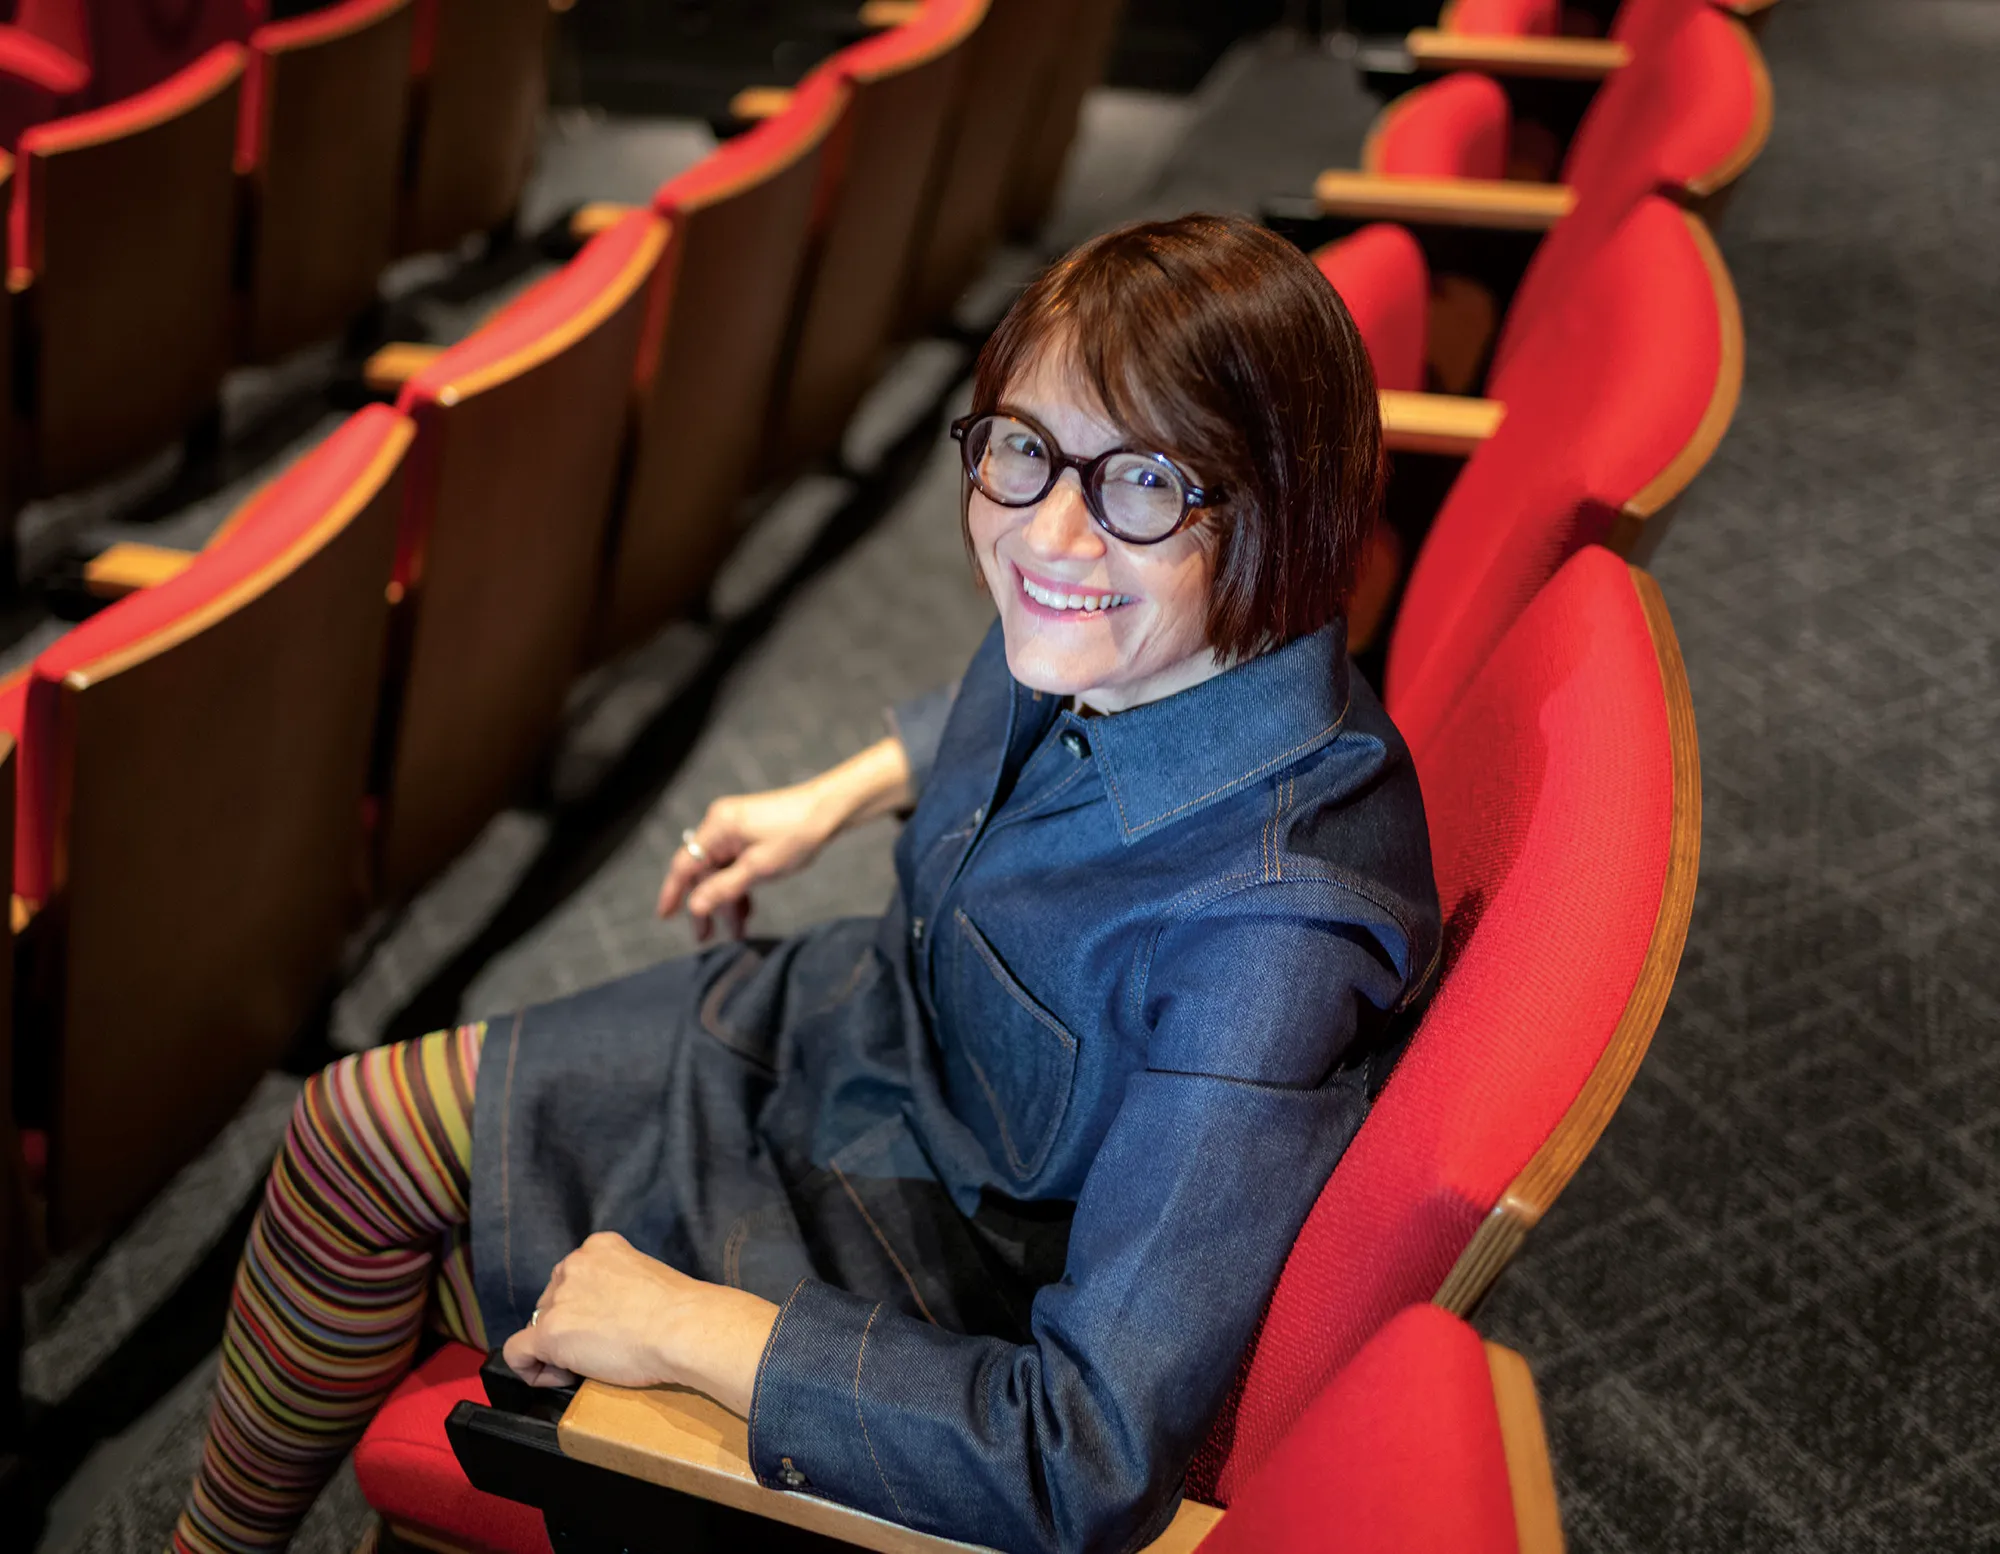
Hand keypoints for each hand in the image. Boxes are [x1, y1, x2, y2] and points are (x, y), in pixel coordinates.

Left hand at [501, 1231, 777, 1415]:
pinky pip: (517, 1352)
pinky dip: (531, 1368)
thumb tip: (612, 1313)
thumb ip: (619, 1283)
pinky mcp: (549, 1332)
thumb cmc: (678, 1310)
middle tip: (601, 1348)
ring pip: (538, 1325)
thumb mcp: (644, 1276)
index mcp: (599, 1246)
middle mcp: (573, 1264)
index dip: (584, 1306)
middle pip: (553, 1300)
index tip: (605, 1326)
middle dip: (569, 1325)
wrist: (681, 1327)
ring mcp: (558, 1298)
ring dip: (557, 1346)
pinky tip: (561, 1376)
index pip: (574, 1277)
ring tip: (590, 1363)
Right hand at [657, 782, 839, 940]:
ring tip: (735, 931)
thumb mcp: (759, 868)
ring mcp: (735, 829)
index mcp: (718, 827)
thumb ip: (724, 888)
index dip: (673, 892)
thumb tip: (695, 907)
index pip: (684, 864)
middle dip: (706, 904)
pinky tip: (747, 911)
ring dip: (727, 900)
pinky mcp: (750, 834)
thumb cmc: (796, 834)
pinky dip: (740, 887)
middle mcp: (721, 825)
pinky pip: (736, 864)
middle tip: (706, 937)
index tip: (665, 916)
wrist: (829, 810)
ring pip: (721, 871)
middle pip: (703, 871)